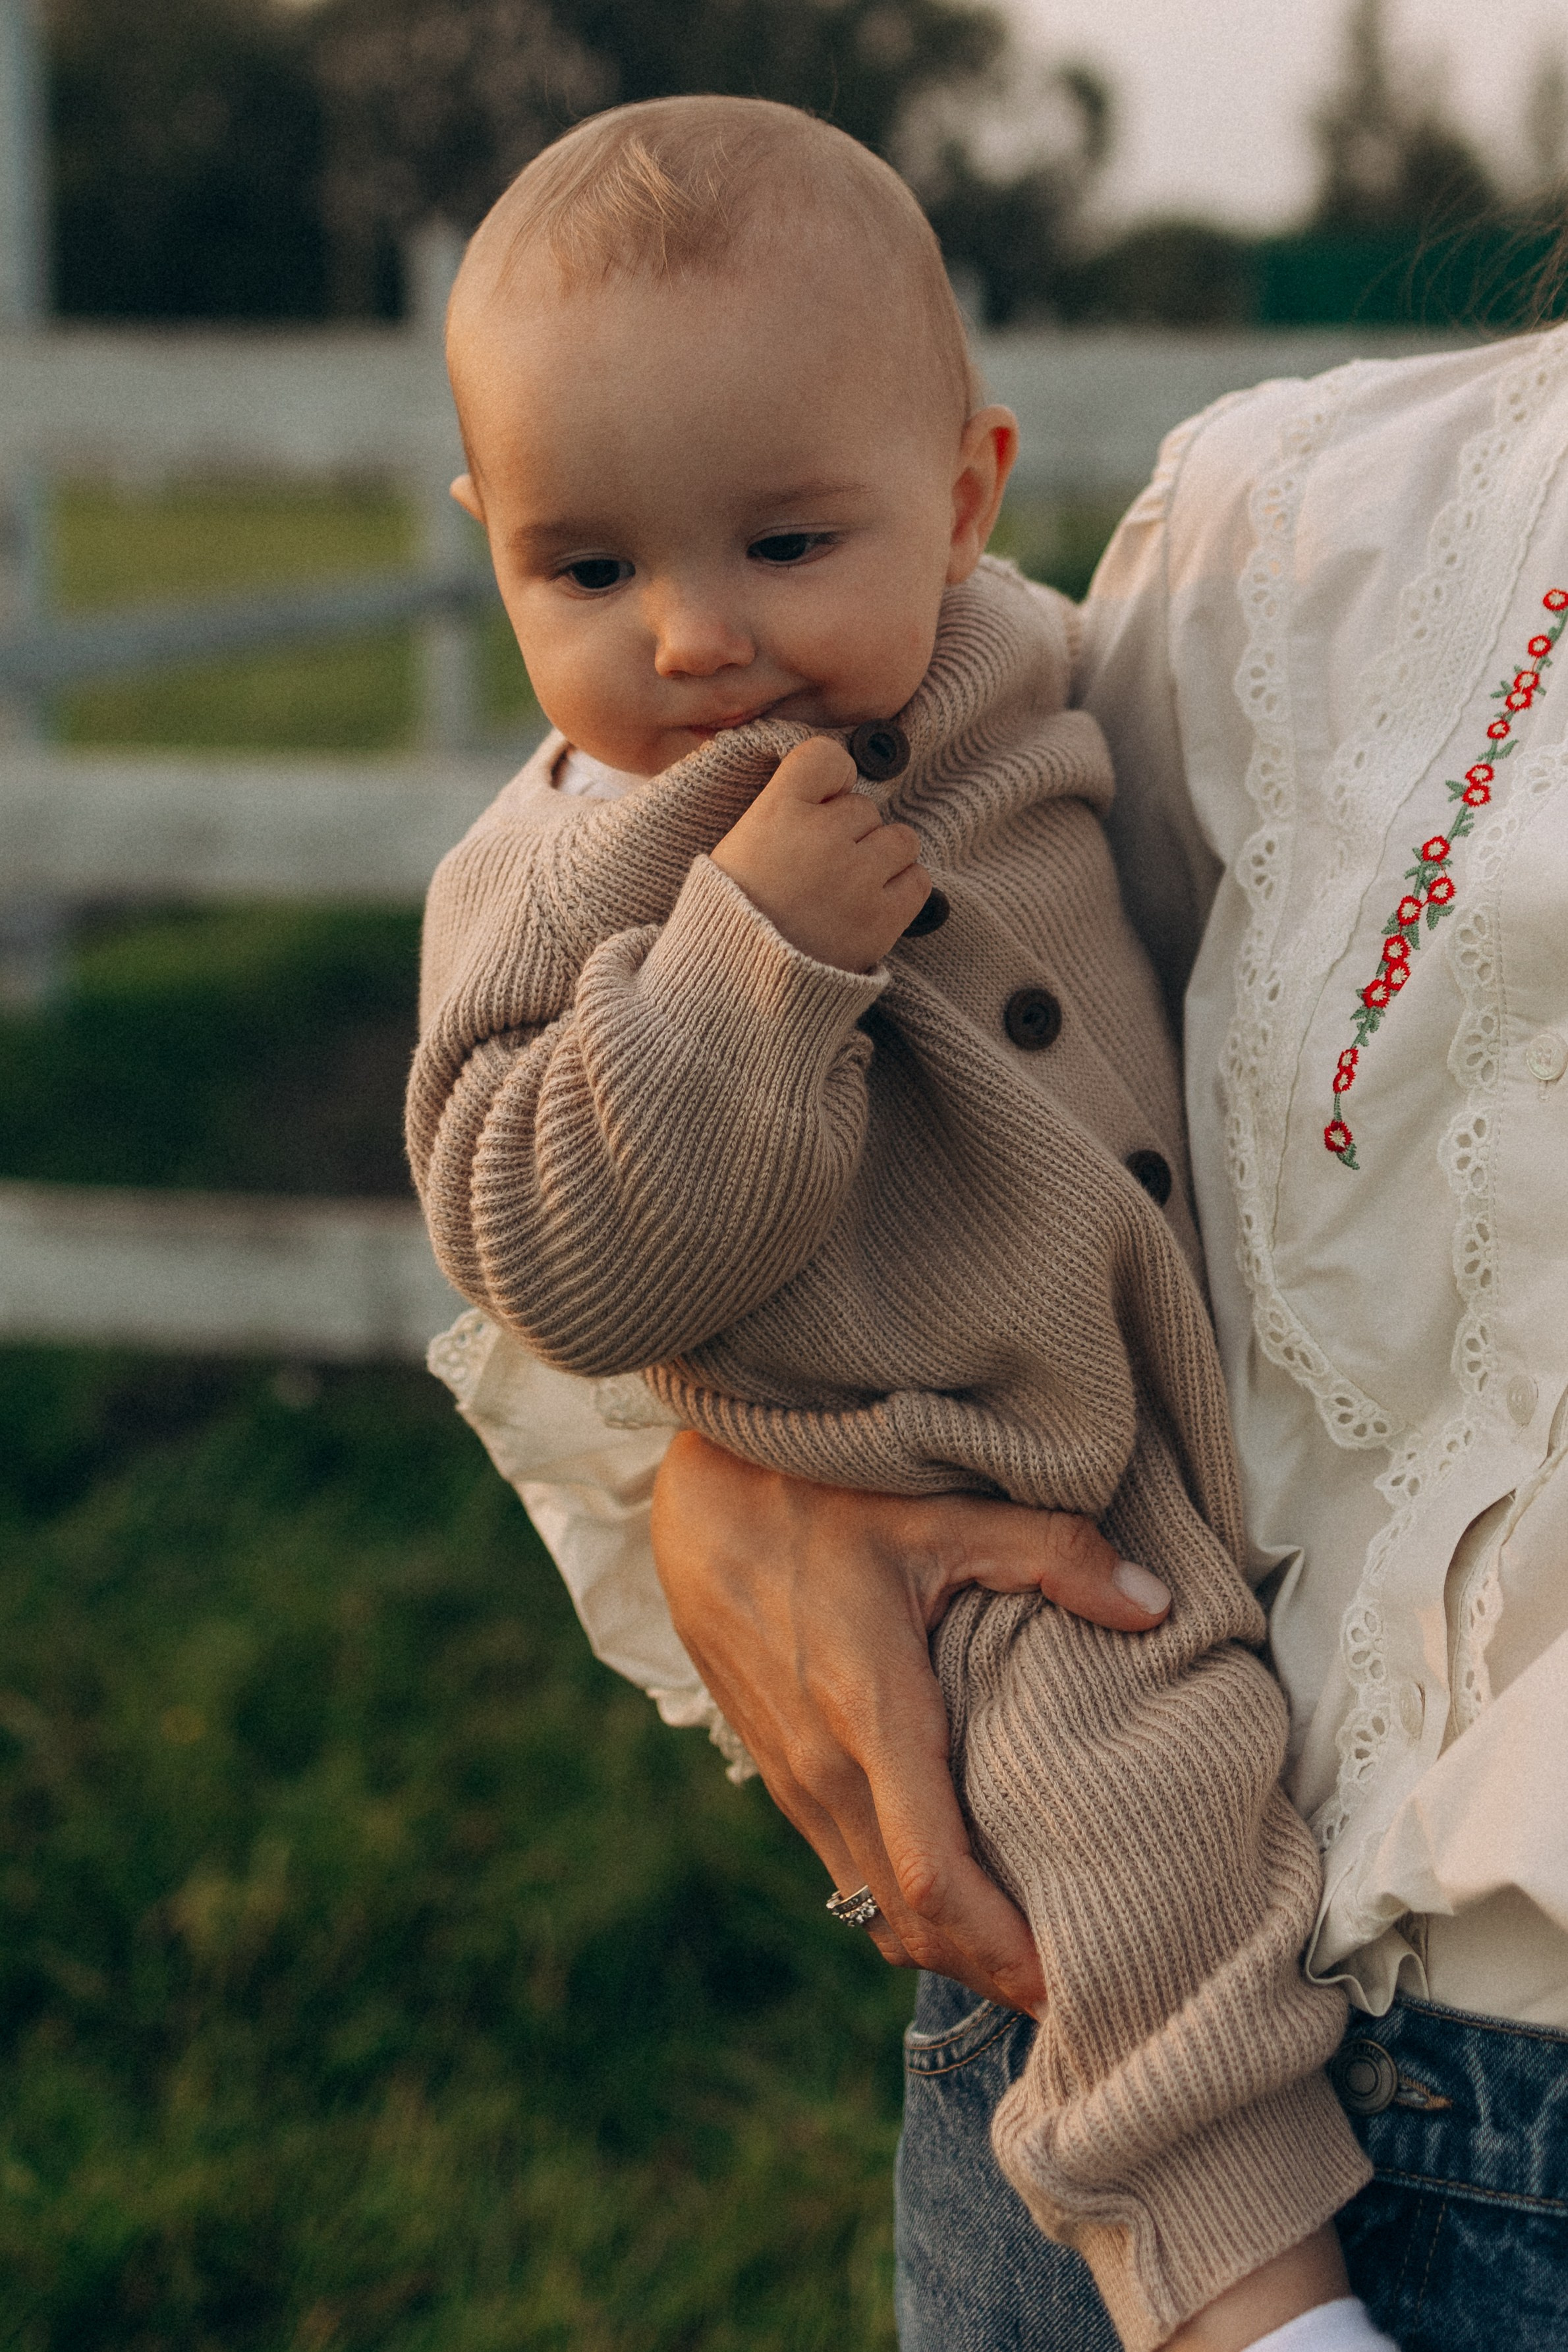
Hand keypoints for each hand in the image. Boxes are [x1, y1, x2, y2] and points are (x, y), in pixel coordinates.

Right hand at [649, 1433, 1170, 2015]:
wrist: (701, 1503)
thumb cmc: (823, 1498)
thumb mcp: (943, 1514)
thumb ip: (1054, 1553)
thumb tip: (1156, 1604)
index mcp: (870, 1715)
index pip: (933, 1877)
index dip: (1002, 1949)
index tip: (1073, 1985)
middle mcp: (823, 1770)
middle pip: (911, 1922)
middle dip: (993, 1972)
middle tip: (1085, 1994)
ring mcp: (794, 1782)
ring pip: (875, 1909)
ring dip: (952, 1948)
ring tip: (1036, 1960)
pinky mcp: (781, 1777)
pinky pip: (850, 1875)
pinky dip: (910, 1907)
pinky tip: (966, 1896)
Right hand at [710, 736, 930, 970]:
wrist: (734, 986)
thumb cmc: (735, 912)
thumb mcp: (740, 843)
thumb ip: (785, 807)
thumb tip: (838, 786)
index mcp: (777, 811)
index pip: (827, 757)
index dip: (831, 780)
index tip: (823, 804)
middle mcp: (821, 837)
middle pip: (865, 807)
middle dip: (849, 833)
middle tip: (820, 870)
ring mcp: (856, 878)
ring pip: (900, 838)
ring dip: (881, 858)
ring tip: (849, 887)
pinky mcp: (882, 919)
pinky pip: (918, 880)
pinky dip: (901, 889)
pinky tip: (871, 905)